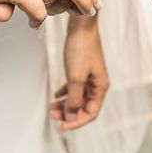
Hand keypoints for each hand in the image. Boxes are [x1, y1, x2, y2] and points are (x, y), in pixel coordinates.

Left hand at [50, 15, 108, 130]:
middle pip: (83, 107)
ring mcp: (90, 76)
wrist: (81, 26)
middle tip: (52, 116)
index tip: (61, 126)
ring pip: (78, 97)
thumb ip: (73, 99)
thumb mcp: (75, 77)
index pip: (90, 113)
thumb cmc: (81, 49)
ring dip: (65, 104)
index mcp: (100, 88)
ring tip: (51, 108)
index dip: (76, 122)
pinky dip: (66, 93)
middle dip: (68, 114)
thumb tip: (71, 117)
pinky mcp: (82, 69)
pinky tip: (56, 95)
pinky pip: (75, 87)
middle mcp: (97, 84)